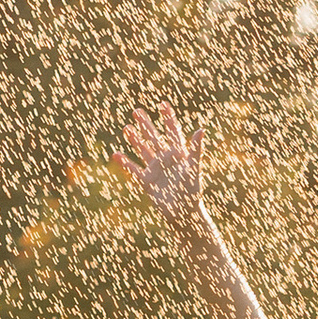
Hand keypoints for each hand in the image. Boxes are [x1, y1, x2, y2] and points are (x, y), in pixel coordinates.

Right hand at [112, 101, 205, 226]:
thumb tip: (201, 129)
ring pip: (143, 151)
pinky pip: (134, 170)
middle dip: (146, 125)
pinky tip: (116, 154)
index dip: (168, 118)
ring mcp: (155, 170)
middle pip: (154, 138)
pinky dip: (125, 163)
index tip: (162, 104)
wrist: (184, 214)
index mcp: (179, 155)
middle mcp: (166, 160)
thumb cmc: (192, 192)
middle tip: (136, 111)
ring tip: (126, 128)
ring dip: (135, 140)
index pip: (173, 132)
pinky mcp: (147, 182)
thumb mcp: (193, 168)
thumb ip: (196, 149)